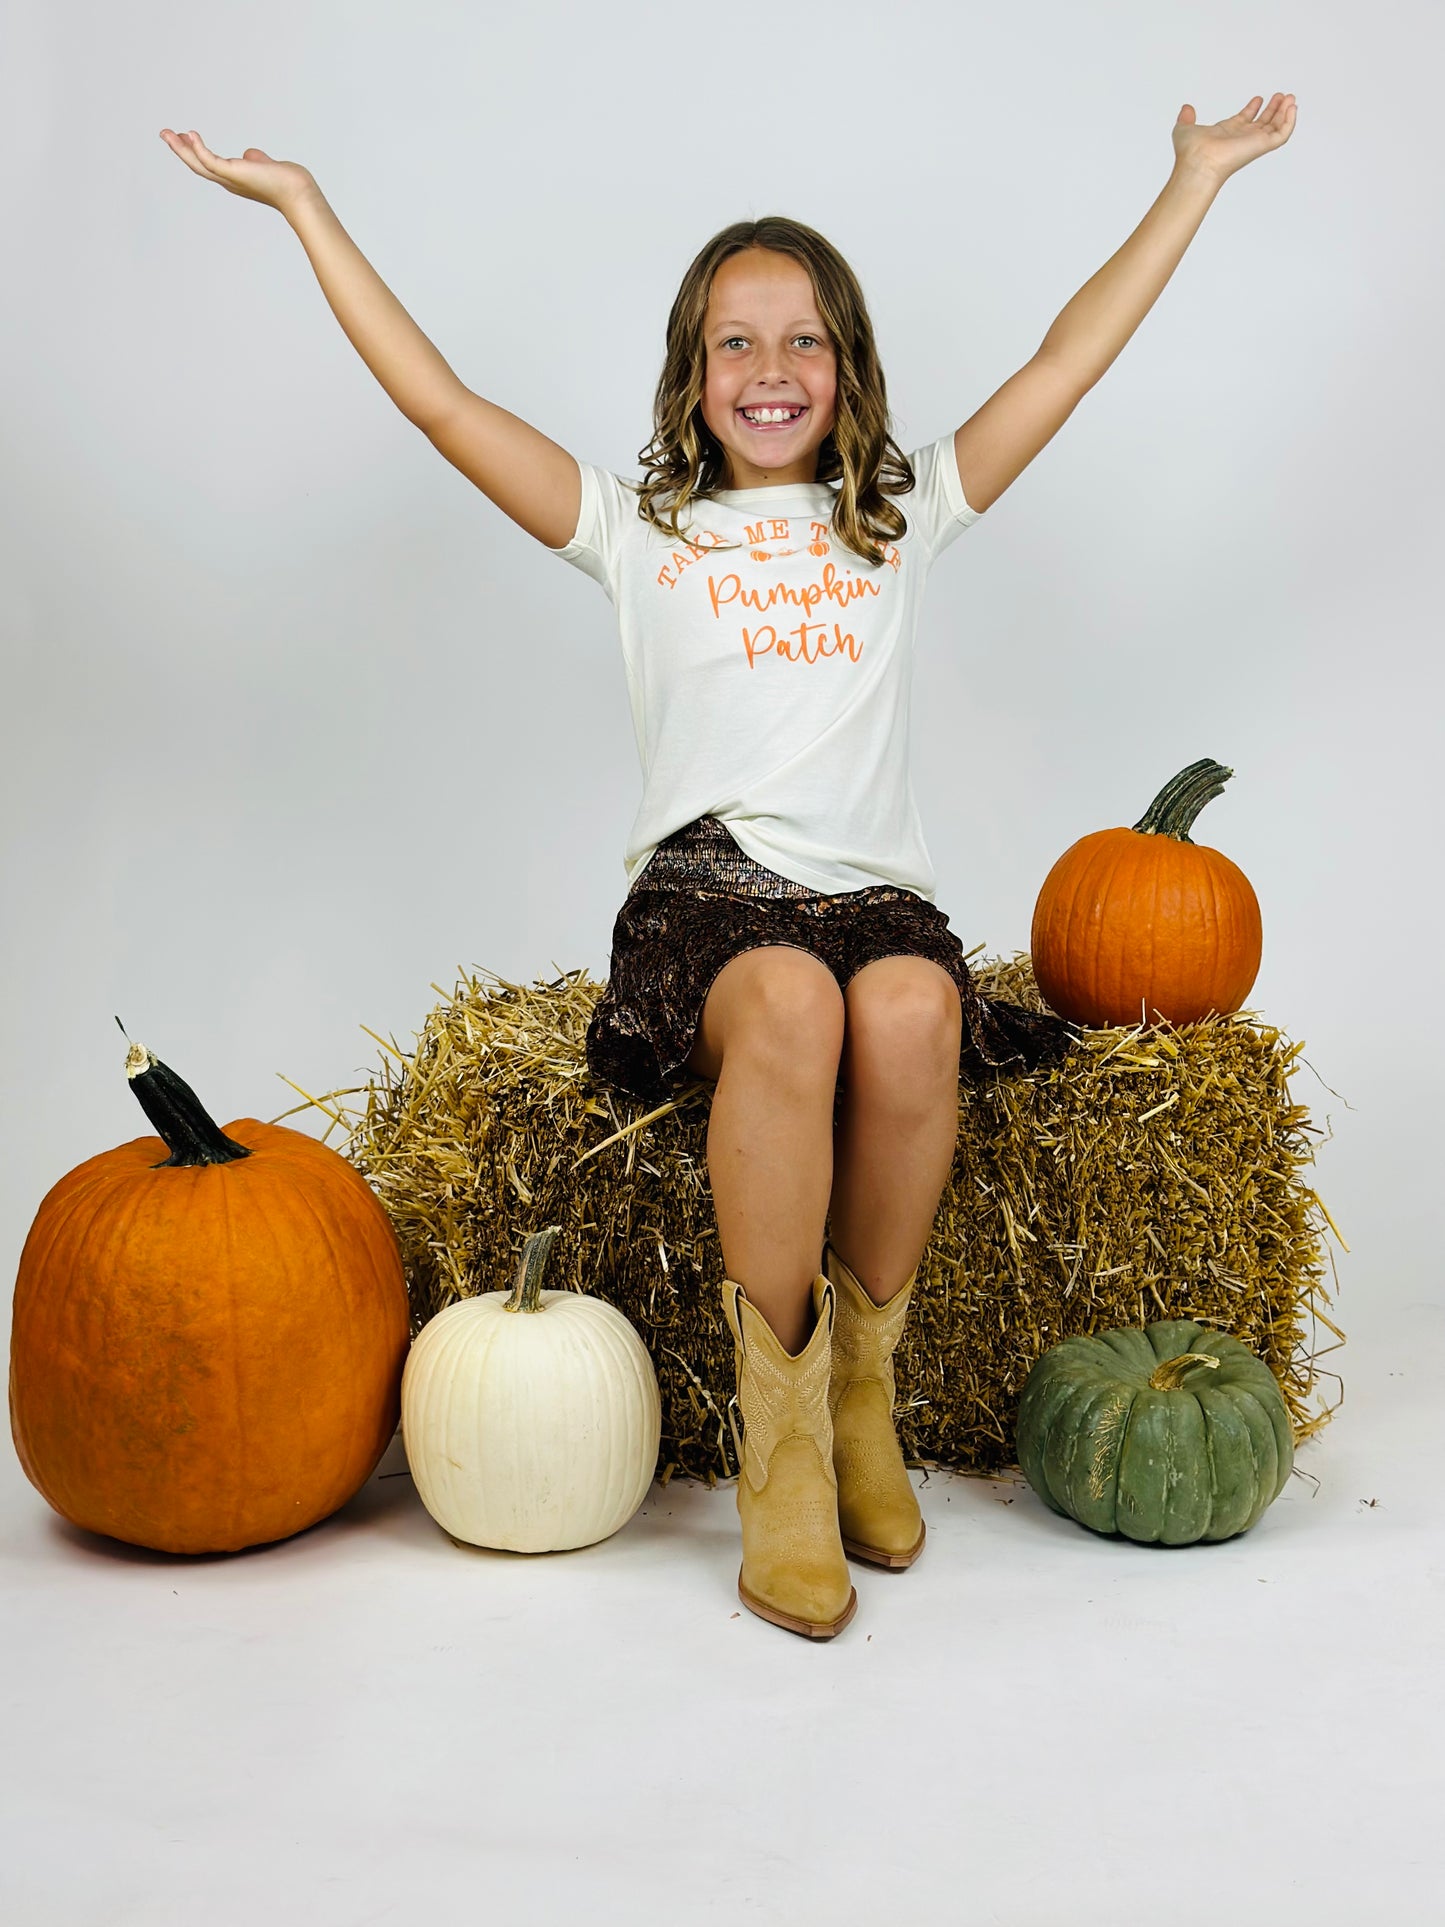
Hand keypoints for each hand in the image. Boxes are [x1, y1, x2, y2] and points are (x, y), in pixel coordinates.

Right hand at [158, 128, 317, 215]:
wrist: (297, 191)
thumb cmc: (286, 181)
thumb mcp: (265, 165)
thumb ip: (255, 159)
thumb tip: (249, 154)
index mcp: (234, 178)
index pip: (209, 164)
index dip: (194, 151)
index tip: (185, 136)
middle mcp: (229, 181)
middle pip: (197, 165)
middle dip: (180, 149)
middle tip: (165, 133)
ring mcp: (230, 179)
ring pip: (198, 164)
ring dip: (180, 148)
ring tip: (167, 133)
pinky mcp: (233, 173)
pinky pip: (210, 160)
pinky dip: (198, 148)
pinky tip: (190, 134)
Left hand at [1171, 94, 1296, 184]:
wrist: (1198, 162)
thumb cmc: (1190, 153)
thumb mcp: (1184, 128)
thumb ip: (1185, 118)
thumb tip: (1185, 109)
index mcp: (1227, 134)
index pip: (1245, 121)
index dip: (1252, 109)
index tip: (1258, 98)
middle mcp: (1241, 139)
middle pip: (1263, 123)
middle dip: (1273, 109)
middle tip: (1281, 95)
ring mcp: (1252, 142)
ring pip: (1275, 127)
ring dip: (1284, 112)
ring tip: (1290, 97)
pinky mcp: (1262, 146)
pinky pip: (1282, 134)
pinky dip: (1290, 122)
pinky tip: (1293, 108)